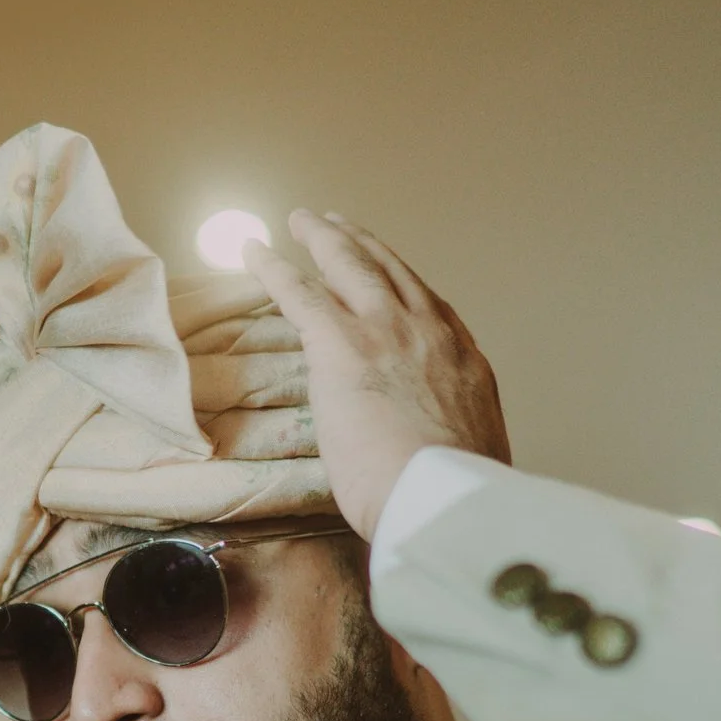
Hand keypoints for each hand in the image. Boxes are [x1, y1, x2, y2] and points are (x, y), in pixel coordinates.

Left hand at [243, 210, 509, 541]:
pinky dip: (273, 267)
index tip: (391, 275)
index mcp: (465, 363)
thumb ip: (445, 439)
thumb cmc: (454, 499)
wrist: (445, 500)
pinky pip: (300, 292)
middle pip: (391, 272)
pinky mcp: (343, 343)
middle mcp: (430, 333)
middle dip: (362, 244)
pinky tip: (253, 250)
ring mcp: (389, 331)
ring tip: (304, 221)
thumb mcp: (467, 457)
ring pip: (351, 266)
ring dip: (324, 239)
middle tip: (340, 226)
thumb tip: (428, 457)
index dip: (404, 287)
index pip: (431, 310)